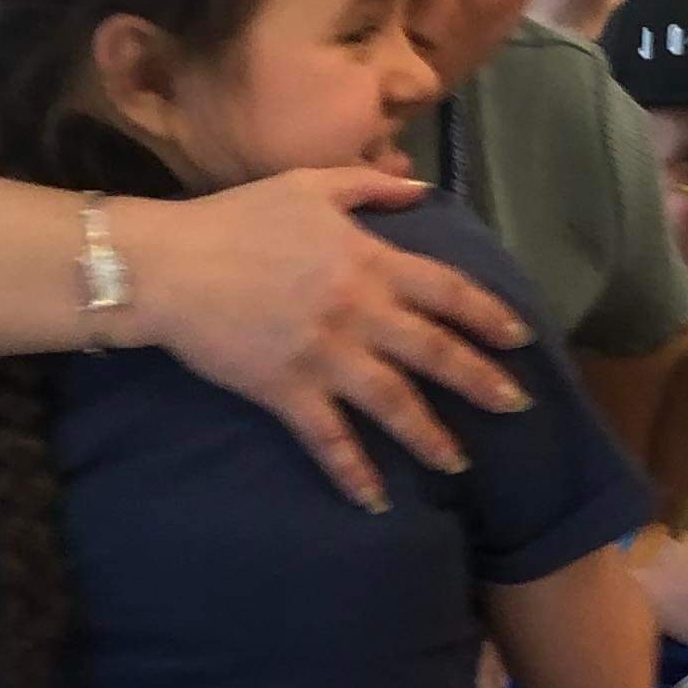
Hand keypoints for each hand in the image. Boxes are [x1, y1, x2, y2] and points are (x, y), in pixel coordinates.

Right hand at [129, 169, 533, 513]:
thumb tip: (421, 191)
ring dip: (431, 437)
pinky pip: (329, 439)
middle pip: (435, 352)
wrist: (167, 266)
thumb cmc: (234, 219)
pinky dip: (354, 473)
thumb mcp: (308, 185)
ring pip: (394, 402)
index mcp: (367, 260)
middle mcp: (357, 310)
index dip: (489, 315)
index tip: (520, 338)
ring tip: (459, 464)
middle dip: (482, 382)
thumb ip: (369, 188)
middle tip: (519, 406)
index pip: (447, 290)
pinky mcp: (286, 391)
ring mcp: (324, 354)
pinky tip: (377, 502)